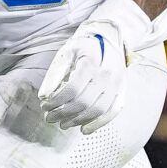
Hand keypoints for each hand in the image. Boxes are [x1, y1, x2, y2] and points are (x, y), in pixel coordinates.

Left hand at [37, 0, 151, 132]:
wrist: (110, 37)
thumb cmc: (85, 46)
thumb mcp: (66, 52)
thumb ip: (55, 73)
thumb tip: (44, 96)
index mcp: (91, 62)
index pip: (72, 89)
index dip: (56, 101)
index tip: (44, 106)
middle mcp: (107, 74)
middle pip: (83, 102)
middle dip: (63, 113)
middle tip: (50, 118)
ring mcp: (117, 84)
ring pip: (97, 110)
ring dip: (77, 121)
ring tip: (63, 124)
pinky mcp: (122, 91)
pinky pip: (112, 112)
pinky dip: (98, 124)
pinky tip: (84, 130)